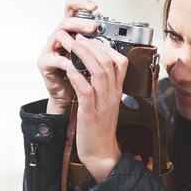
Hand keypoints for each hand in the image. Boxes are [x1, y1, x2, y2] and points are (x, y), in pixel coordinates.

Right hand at [37, 0, 98, 113]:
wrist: (70, 97)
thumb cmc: (82, 78)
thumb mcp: (95, 61)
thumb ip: (100, 49)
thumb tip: (116, 41)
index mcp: (72, 34)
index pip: (72, 10)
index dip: (81, 4)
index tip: (95, 6)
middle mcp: (59, 38)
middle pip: (66, 20)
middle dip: (81, 22)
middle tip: (94, 27)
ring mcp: (50, 49)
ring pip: (59, 35)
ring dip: (74, 40)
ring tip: (84, 45)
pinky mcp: (45, 63)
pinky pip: (56, 59)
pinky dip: (69, 63)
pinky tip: (77, 66)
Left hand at [66, 33, 128, 182]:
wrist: (101, 153)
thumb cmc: (100, 129)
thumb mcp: (107, 104)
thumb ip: (104, 87)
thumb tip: (96, 69)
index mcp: (117, 92)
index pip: (120, 63)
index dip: (106, 47)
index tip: (91, 40)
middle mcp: (112, 96)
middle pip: (109, 63)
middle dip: (93, 45)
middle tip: (79, 37)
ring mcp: (103, 104)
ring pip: (99, 73)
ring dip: (84, 56)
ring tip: (73, 46)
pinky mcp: (91, 113)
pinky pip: (86, 91)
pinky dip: (78, 77)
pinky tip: (70, 69)